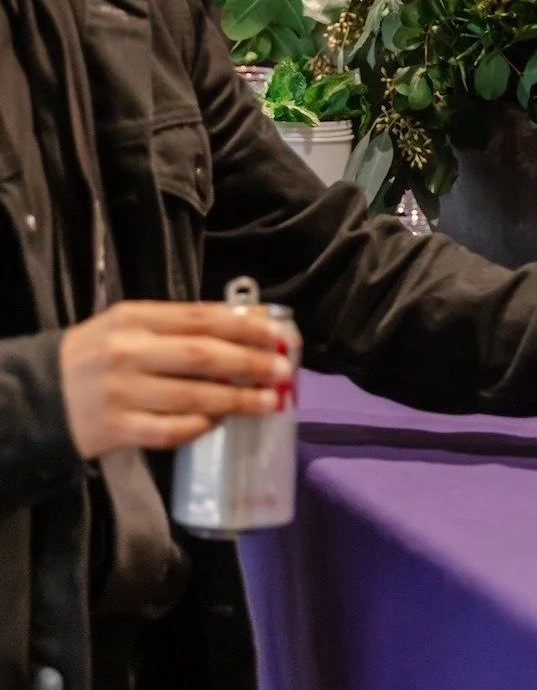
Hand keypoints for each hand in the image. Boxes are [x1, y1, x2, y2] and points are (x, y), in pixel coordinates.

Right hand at [60, 300, 291, 458]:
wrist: (41, 396)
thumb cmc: (99, 355)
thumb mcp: (131, 325)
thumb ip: (180, 324)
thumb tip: (248, 324)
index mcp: (136, 318)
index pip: (200, 317)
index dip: (244, 326)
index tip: (278, 333)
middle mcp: (129, 352)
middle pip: (202, 356)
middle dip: (250, 363)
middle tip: (283, 370)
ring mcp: (121, 393)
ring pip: (192, 397)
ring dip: (237, 401)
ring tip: (269, 401)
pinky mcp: (115, 430)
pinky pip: (168, 432)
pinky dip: (199, 428)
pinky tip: (220, 423)